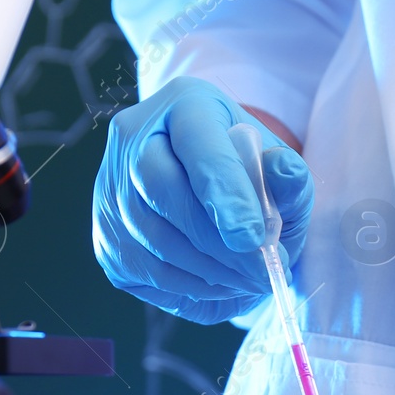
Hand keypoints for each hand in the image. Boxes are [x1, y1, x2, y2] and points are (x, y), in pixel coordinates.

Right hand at [92, 76, 313, 323]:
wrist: (214, 195)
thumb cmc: (252, 180)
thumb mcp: (281, 173)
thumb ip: (289, 176)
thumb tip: (284, 171)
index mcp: (185, 105)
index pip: (199, 146)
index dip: (227, 196)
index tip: (255, 239)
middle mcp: (134, 138)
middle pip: (162, 191)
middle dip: (218, 244)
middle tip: (261, 272)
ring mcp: (110, 188)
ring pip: (151, 240)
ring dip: (208, 273)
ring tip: (249, 280)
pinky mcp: (105, 237)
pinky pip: (144, 273)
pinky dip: (188, 289)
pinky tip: (220, 285)